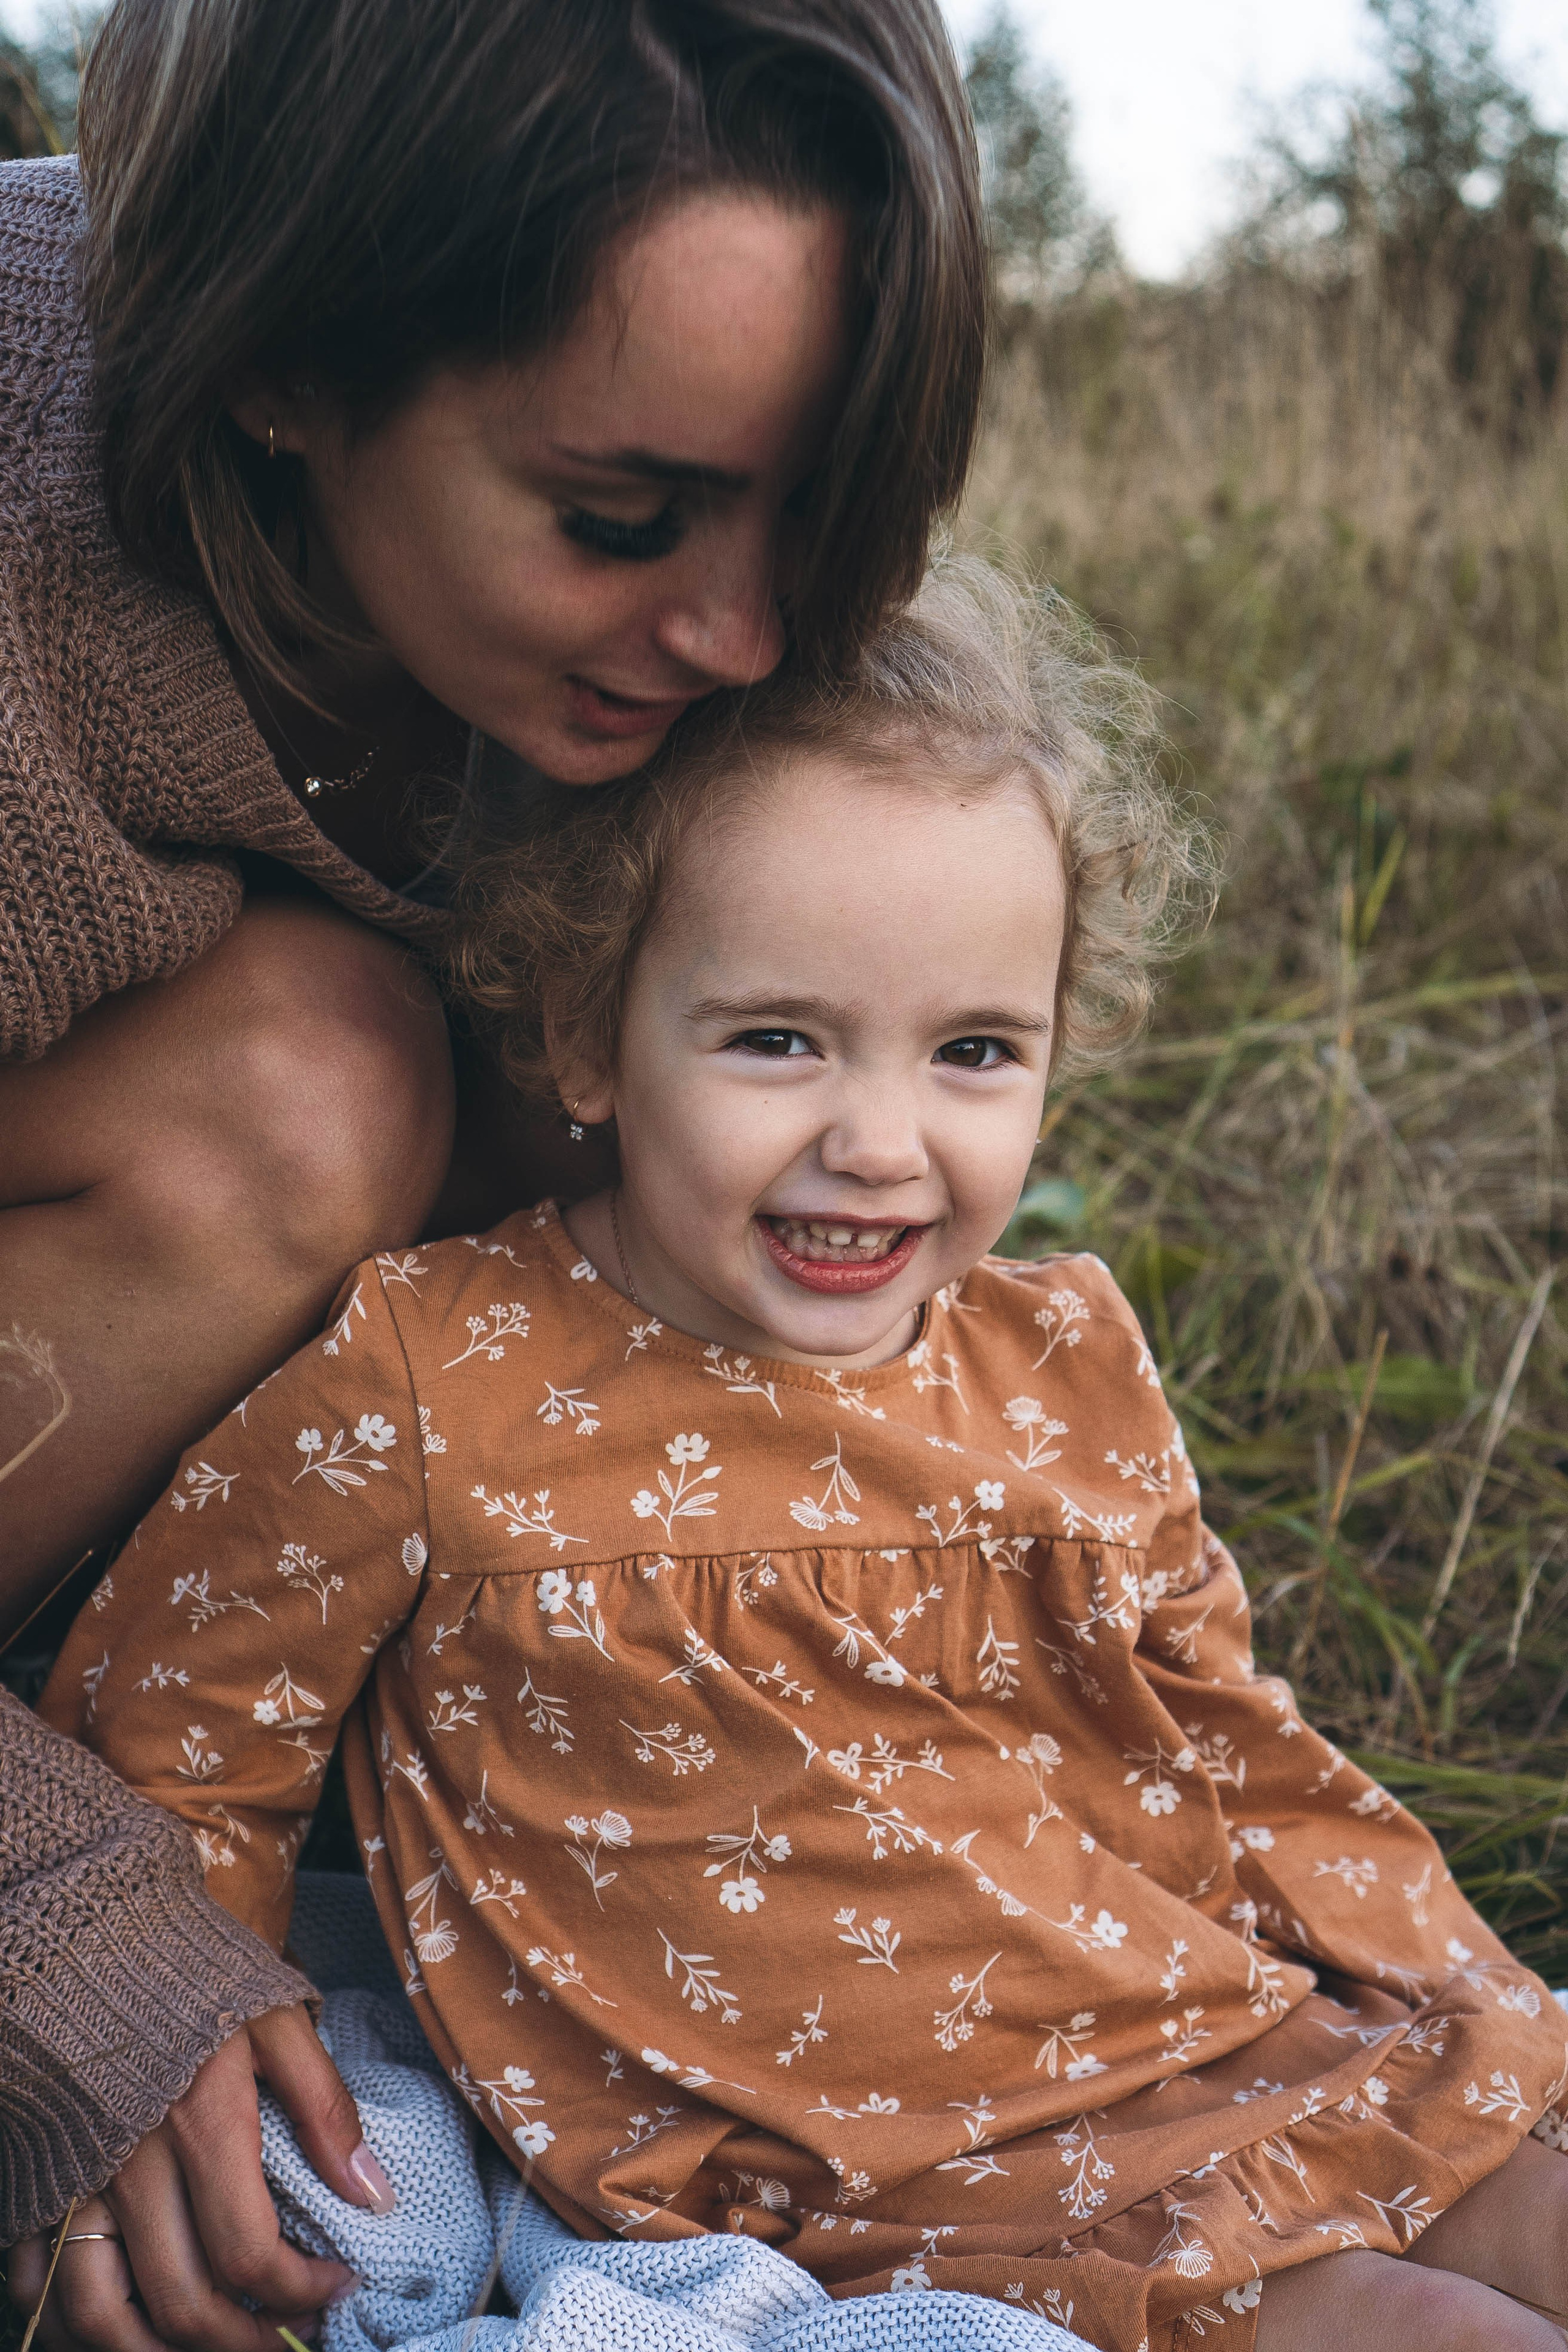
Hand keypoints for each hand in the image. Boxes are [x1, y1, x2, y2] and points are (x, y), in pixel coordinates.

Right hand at [6, 2003, 395, 2351]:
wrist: (89, 1931)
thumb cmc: (192, 1974)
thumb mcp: (277, 2019)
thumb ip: (325, 2108)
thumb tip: (374, 2195)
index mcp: (199, 2128)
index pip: (250, 2255)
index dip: (302, 2291)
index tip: (338, 2285)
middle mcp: (130, 2170)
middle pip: (183, 2302)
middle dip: (246, 2342)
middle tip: (288, 2341)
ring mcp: (72, 2183)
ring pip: (102, 2317)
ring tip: (214, 2348)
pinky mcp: (34, 2182)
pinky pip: (38, 2285)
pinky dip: (79, 2325)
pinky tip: (130, 2325)